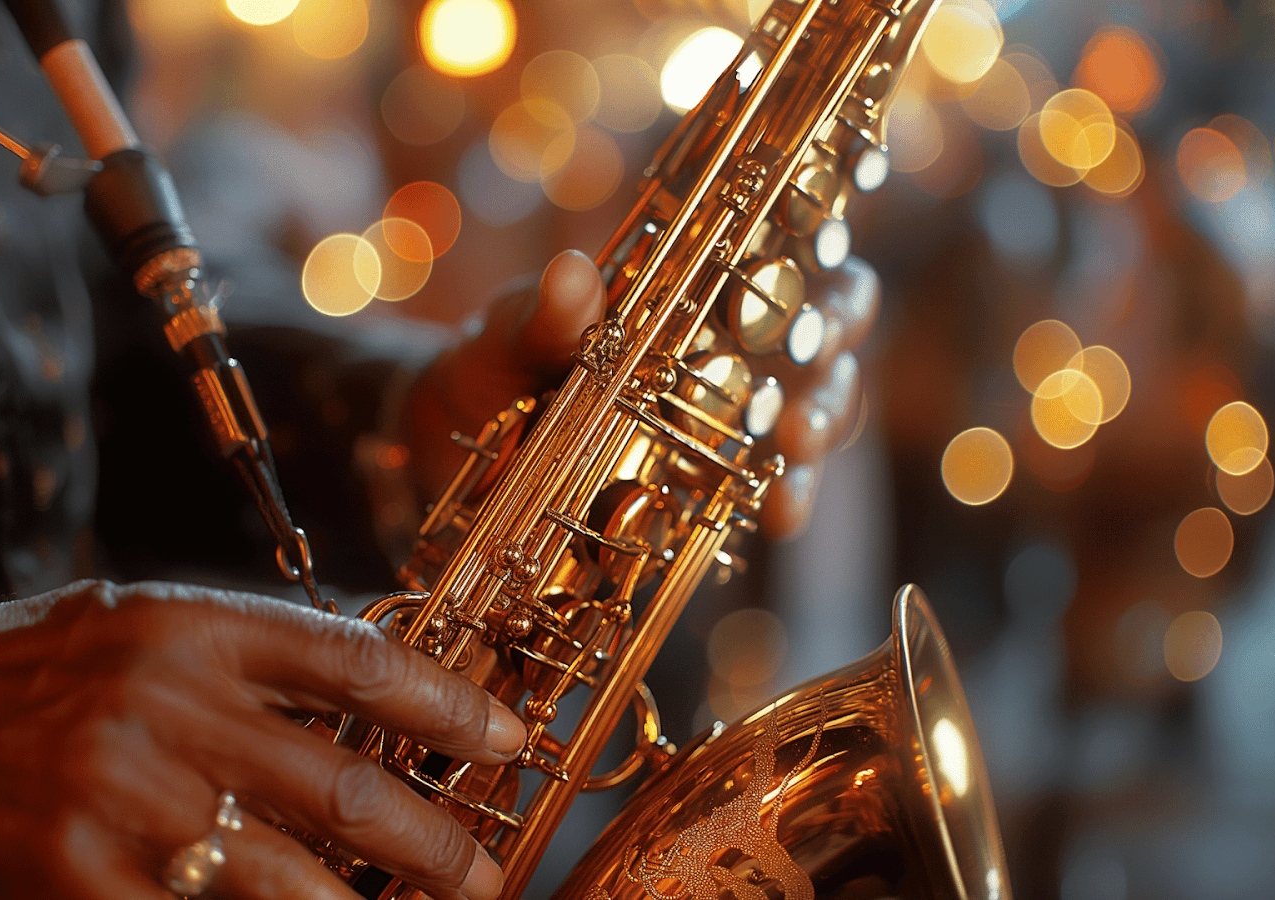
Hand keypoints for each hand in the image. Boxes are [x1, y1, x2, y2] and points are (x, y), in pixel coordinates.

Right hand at [0, 580, 523, 899]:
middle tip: (483, 871)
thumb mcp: (144, 624)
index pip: (353, 660)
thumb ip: (252, 654)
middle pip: (341, 783)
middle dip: (434, 841)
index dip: (448, 702)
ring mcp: (118, 801)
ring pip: (286, 875)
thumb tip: (378, 683)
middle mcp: (163, 707)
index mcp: (191, 628)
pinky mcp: (74, 878)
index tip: (507, 740)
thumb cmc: (30, 670)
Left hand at [403, 249, 879, 538]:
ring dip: (814, 435)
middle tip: (802, 397)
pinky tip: (773, 516)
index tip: (812, 298)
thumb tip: (570, 276)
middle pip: (823, 340)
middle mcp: (729, 346)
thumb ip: (539, 319)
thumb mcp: (503, 340)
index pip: (790, 259)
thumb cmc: (488, 373)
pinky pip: (764, 489)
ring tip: (793, 464)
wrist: (445, 456)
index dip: (824, 272)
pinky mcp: (711, 486)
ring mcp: (726, 420)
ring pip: (808, 415)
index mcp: (692, 286)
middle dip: (829, 365)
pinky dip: (778, 500)